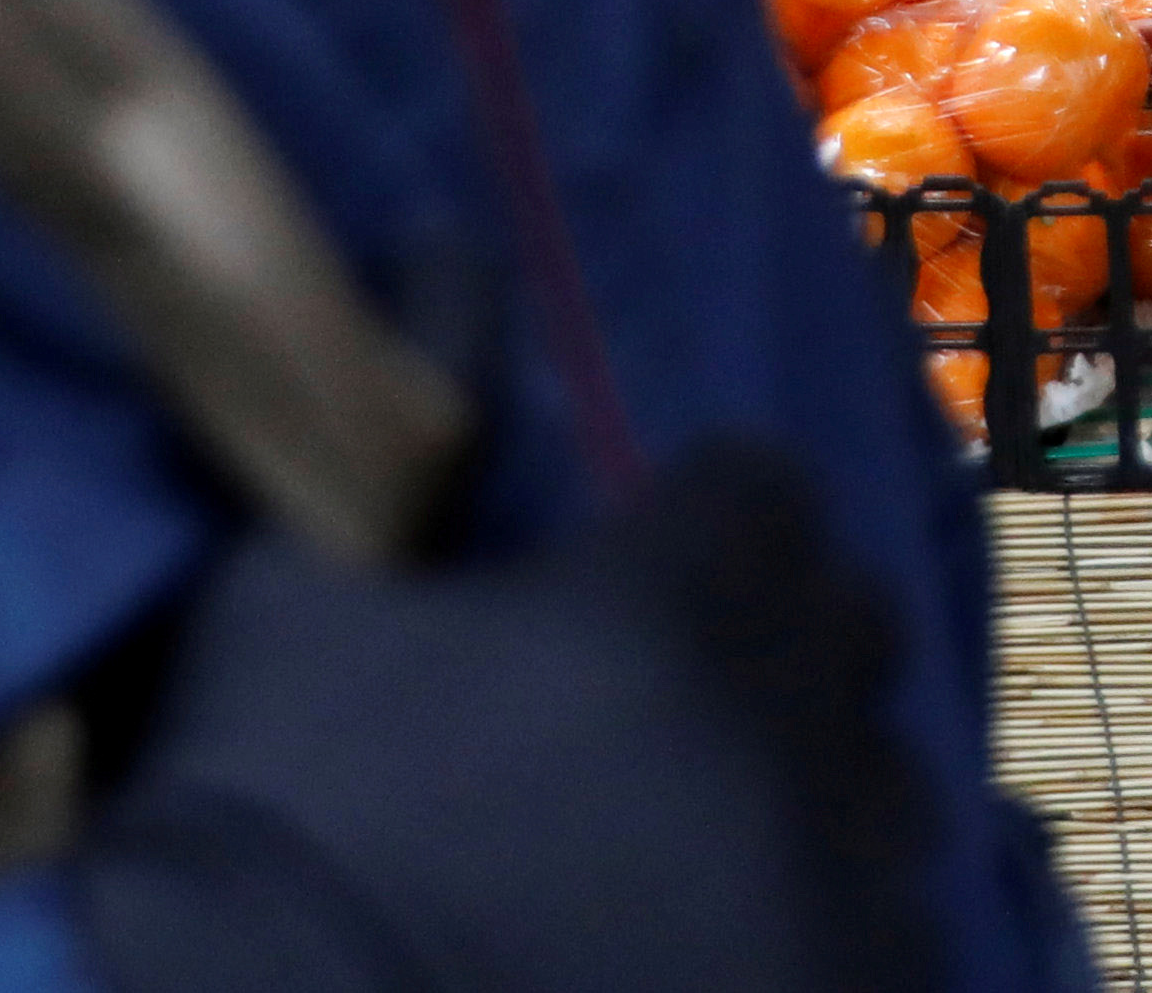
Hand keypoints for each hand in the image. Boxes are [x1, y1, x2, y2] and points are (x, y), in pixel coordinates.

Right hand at [74, 436, 940, 992]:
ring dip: (799, 788)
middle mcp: (808, 724)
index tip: (603, 583)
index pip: (757, 488)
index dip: (684, 519)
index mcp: (692, 600)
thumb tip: (442, 235)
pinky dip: (819, 928)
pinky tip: (701, 948)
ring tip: (666, 849)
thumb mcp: (291, 607)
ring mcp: (851, 878)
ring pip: (873, 779)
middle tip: (634, 715)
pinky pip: (886, 929)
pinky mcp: (872, 990)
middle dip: (764, 642)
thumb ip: (400, 406)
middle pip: (841, 624)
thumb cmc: (265, 826)